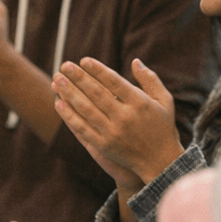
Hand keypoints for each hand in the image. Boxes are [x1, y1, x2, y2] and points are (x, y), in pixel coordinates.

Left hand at [52, 57, 182, 187]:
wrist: (160, 161)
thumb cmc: (162, 126)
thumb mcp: (164, 100)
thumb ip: (150, 80)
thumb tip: (135, 61)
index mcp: (140, 103)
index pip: (115, 82)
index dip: (98, 70)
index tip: (83, 60)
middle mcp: (126, 117)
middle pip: (97, 93)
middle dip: (79, 78)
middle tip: (64, 65)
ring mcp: (113, 132)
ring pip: (86, 109)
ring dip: (69, 94)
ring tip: (56, 80)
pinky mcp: (103, 146)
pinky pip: (82, 128)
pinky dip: (69, 116)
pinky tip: (59, 103)